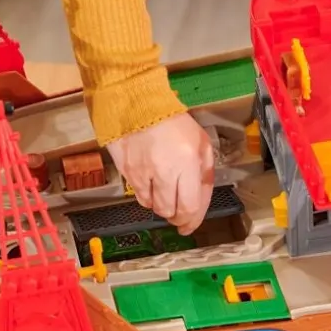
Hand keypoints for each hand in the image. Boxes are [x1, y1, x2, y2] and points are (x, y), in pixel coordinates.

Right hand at [107, 114, 214, 234]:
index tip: (189, 226)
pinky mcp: (126, 172)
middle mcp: (163, 172)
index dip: (191, 222)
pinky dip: (147, 196)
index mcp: (187, 164)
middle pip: (169, 212)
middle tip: (179, 212)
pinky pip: (137, 195)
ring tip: (165, 194)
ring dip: (161, 206)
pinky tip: (151, 185)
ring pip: (152, 207)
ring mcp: (141, 173)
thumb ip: (205, 172)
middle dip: (176, 216)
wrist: (137, 105)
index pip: (189, 207)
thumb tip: (202, 197)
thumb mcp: (201, 143)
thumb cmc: (173, 122)